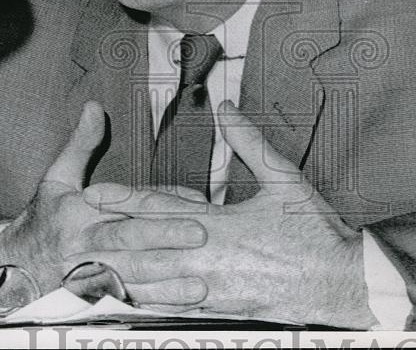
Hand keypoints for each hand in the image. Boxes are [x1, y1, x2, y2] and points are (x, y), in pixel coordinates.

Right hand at [0, 100, 208, 306]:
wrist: (10, 269)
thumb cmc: (44, 218)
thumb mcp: (56, 178)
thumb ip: (80, 144)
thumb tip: (95, 106)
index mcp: (79, 212)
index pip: (125, 204)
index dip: (160, 204)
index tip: (194, 204)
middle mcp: (84, 244)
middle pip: (127, 242)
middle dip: (164, 239)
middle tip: (200, 236)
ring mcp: (88, 276)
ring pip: (130, 278)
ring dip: (165, 282)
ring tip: (200, 283)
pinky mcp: (94, 299)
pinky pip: (127, 303)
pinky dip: (155, 304)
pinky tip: (182, 304)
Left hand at [81, 102, 376, 327]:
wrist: (341, 285)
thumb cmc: (315, 233)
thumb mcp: (286, 180)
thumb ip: (251, 143)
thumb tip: (226, 108)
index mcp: (221, 224)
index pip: (162, 208)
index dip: (125, 199)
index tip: (94, 193)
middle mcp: (208, 258)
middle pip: (147, 247)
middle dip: (108, 238)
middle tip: (74, 232)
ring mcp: (211, 289)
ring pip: (154, 282)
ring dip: (118, 274)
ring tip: (86, 268)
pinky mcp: (220, 308)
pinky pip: (174, 306)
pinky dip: (147, 302)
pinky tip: (129, 300)